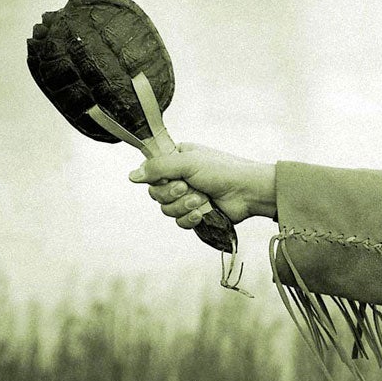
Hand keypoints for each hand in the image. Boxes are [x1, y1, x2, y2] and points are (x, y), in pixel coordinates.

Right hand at [128, 142, 277, 226]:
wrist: (249, 191)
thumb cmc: (224, 170)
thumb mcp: (188, 162)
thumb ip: (158, 168)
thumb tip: (132, 175)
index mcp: (177, 159)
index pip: (150, 171)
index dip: (156, 178)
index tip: (169, 177)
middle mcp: (180, 177)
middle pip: (155, 193)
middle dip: (172, 193)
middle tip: (188, 187)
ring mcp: (188, 196)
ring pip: (166, 209)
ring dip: (183, 205)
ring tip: (202, 199)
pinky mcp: (196, 213)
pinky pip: (179, 221)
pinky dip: (190, 218)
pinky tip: (202, 212)